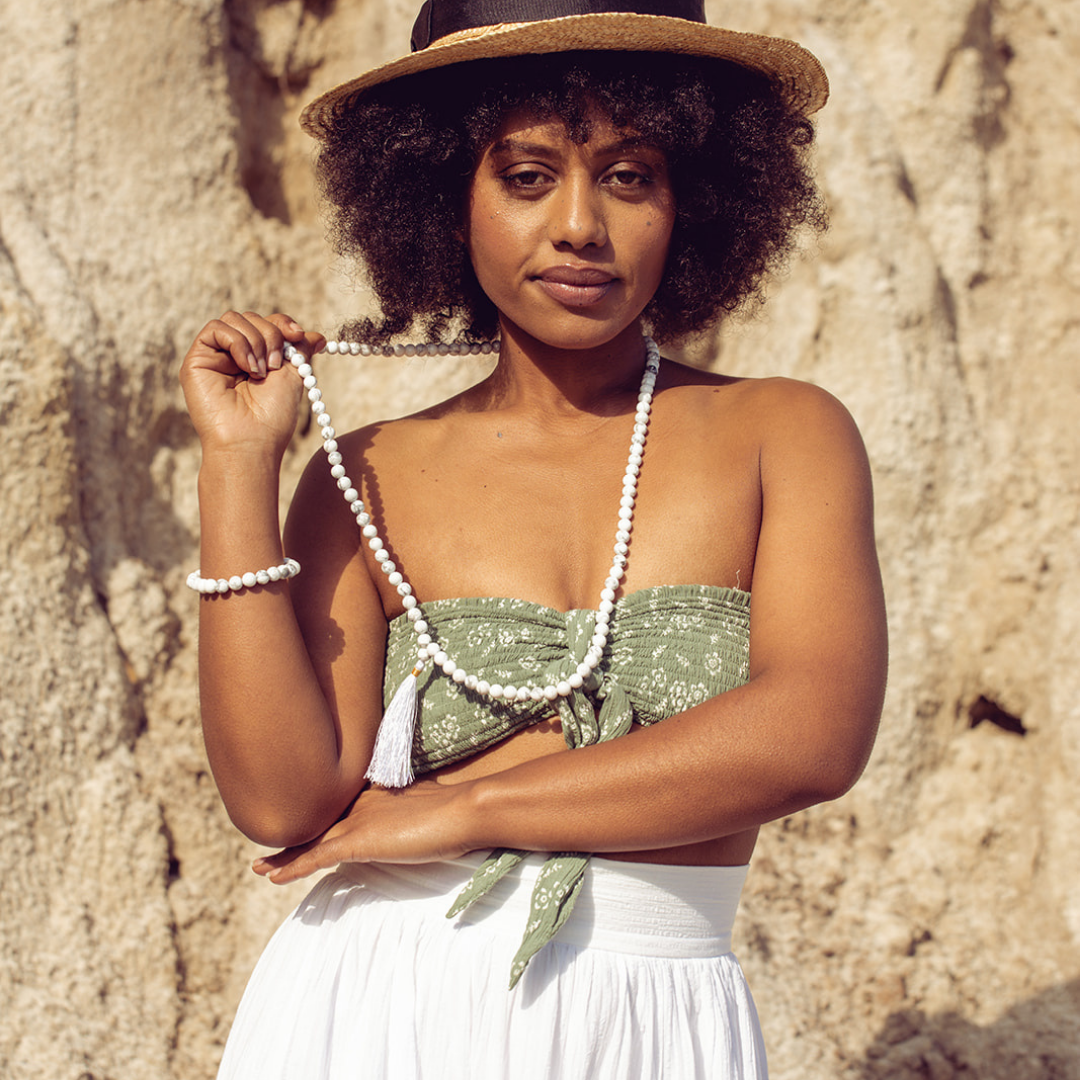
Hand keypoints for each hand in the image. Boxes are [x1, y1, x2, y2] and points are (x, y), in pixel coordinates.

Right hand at [179, 310, 325, 457]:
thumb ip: (299, 350)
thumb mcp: (292, 375)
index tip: (298, 335)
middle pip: (250, 318)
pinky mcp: (197, 360)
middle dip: (270, 335)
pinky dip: (237, 342)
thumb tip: (317, 335)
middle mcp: (233, 356)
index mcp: (256, 358)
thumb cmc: (273, 416)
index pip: (265, 323)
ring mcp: (214, 357)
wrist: (251, 441)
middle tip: (276, 365)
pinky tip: (247, 366)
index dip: (282, 323)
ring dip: (256, 341)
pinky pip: (215, 328)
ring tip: (261, 371)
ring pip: (233, 319)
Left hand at [251, 779, 480, 884]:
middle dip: (295, 838)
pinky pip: (316, 857)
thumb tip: (412, 823)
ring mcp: (357, 822)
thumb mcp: (428, 812)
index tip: (304, 827)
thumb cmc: (454, 812)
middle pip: (319, 825)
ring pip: (311, 842)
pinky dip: (293, 867)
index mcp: (376, 797)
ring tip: (260, 867)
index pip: (340, 812)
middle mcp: (361, 806)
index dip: (319, 822)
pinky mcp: (358, 841)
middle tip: (268, 853)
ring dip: (285, 856)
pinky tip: (273, 877)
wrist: (463, 810)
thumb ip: (411, 816)